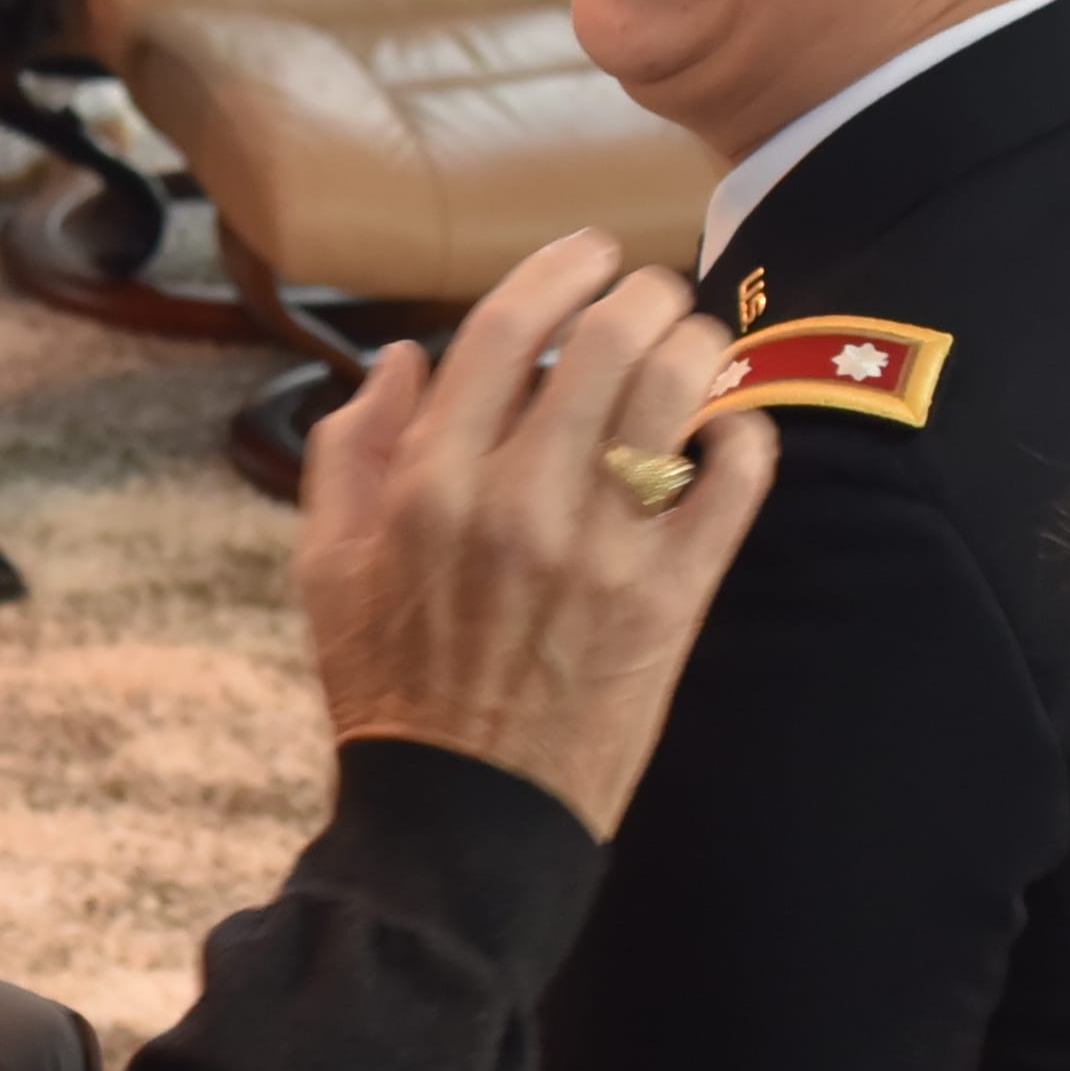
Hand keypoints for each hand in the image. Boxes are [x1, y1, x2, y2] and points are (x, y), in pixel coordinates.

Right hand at [292, 234, 777, 842]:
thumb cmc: (391, 686)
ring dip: (696, 347)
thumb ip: (351, 449)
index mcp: (429, 486)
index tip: (588, 254)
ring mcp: (601, 553)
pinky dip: (743, 436)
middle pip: (605, 343)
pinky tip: (728, 429)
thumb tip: (407, 358)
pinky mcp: (669, 602)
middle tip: (655, 292)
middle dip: (643, 294)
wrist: (461, 817)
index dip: (558, 270)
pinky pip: (734, 486)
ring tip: (695, 344)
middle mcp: (517, 505)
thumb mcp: (326, 566)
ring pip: (674, 395)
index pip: (505, 330)